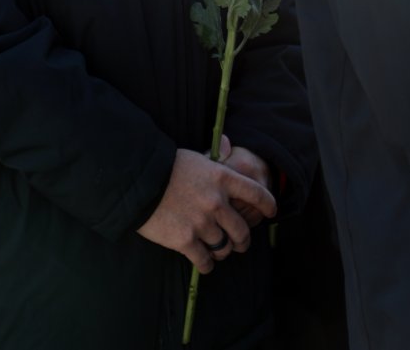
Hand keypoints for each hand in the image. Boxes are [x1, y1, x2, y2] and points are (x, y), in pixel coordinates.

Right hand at [136, 148, 275, 273]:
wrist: (138, 180)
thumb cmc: (166, 166)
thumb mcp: (196, 157)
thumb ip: (216, 159)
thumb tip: (230, 145)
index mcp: (222, 178)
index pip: (257, 194)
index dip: (268, 205)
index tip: (271, 212)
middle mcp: (216, 202)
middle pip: (242, 230)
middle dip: (243, 240)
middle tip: (240, 243)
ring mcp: (202, 223)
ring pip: (224, 247)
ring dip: (223, 251)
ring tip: (218, 250)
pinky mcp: (186, 240)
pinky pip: (205, 260)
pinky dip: (207, 264)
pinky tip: (204, 261)